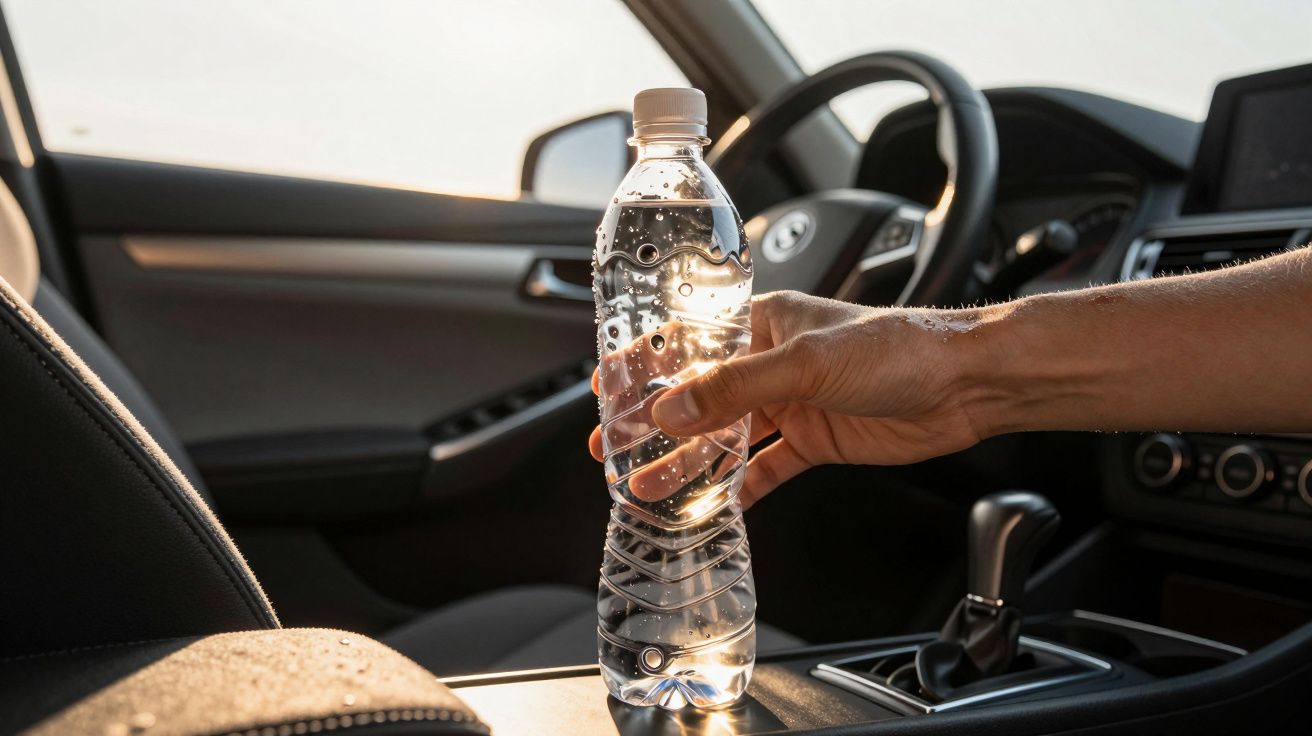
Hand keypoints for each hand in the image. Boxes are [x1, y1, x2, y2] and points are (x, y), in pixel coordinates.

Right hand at [590, 290, 991, 507]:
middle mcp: (771, 363)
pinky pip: (764, 468)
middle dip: (654, 423)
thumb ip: (734, 389)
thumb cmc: (894, 347)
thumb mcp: (803, 363)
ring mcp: (791, 404)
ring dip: (687, 462)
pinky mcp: (813, 440)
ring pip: (725, 438)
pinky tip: (710, 506)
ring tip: (646, 486)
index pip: (689, 343)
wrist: (962, 385)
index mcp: (763, 324)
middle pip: (699, 396)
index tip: (606, 389)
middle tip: (613, 449)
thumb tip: (672, 409)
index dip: (645, 366)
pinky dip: (737, 488)